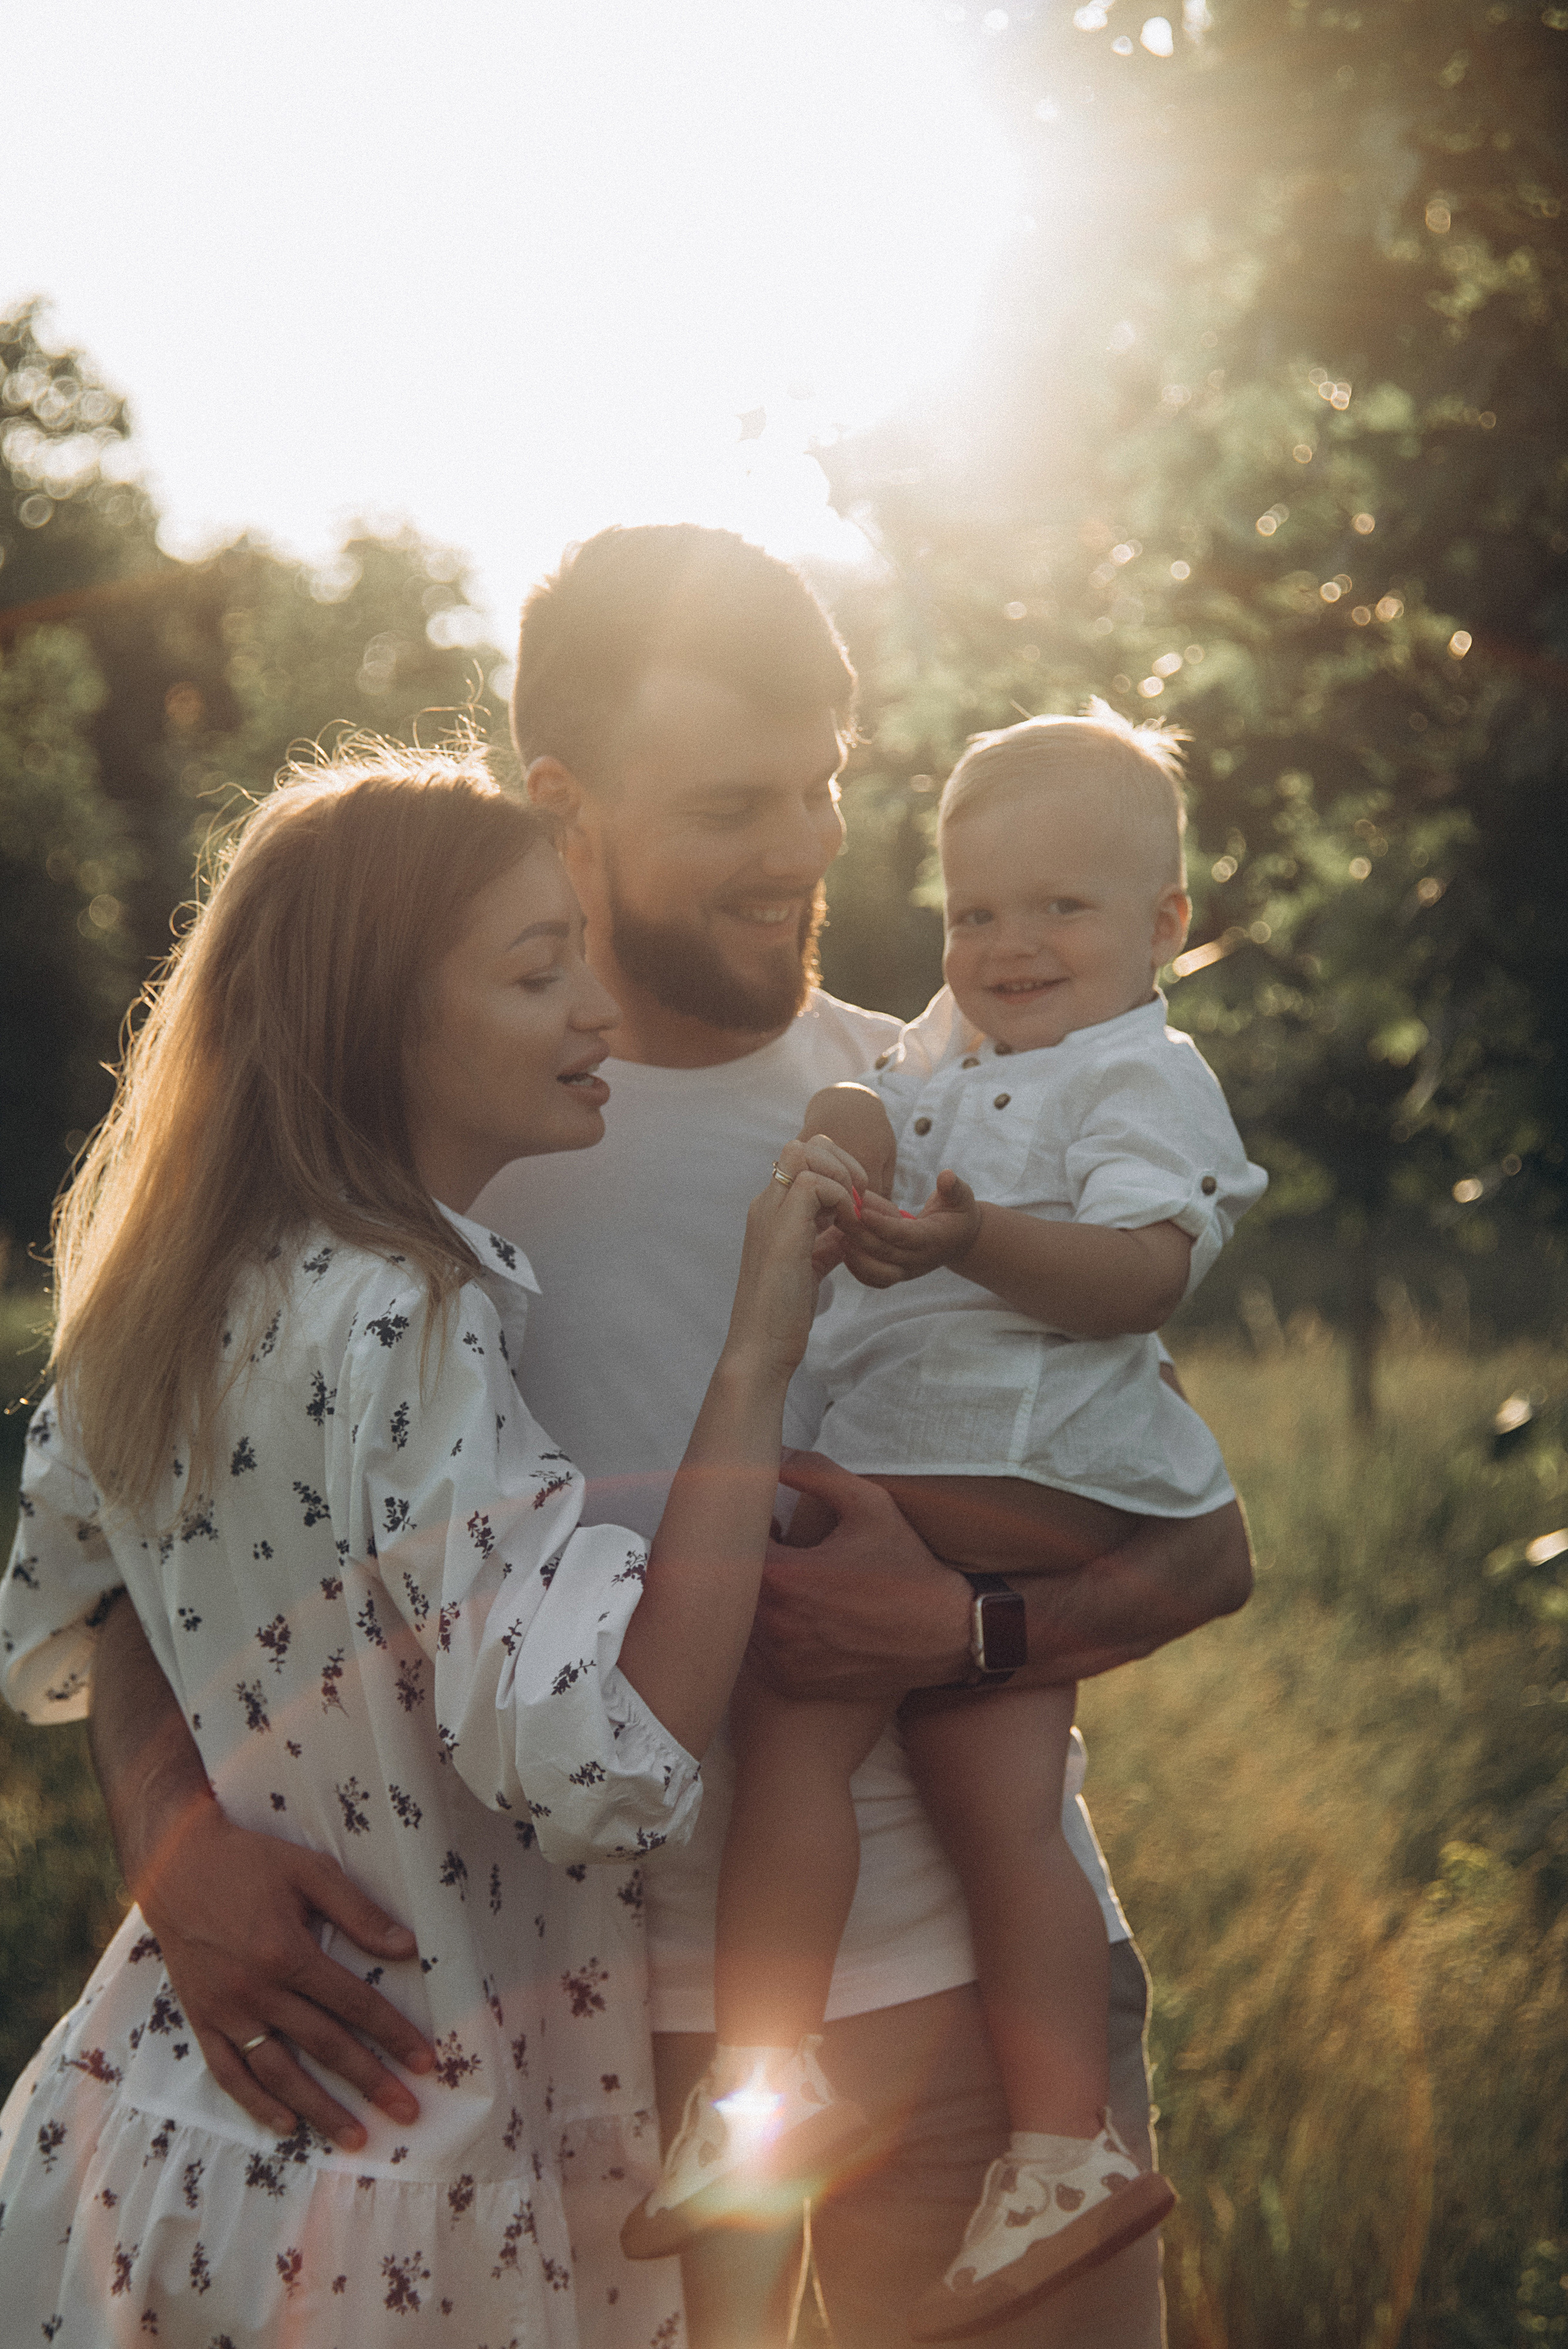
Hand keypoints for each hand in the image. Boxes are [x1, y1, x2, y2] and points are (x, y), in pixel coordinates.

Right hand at [136, 1796, 434, 2147]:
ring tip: (356, 2136)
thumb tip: (407, 1947)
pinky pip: (229, 2072)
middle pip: (325, 2045)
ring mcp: (226, 2011)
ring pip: (279, 2072)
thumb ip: (358, 1911)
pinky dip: (256, 2103)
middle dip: (371, 2081)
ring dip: (320, 2108)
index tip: (425, 2061)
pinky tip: (286, 2125)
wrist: (175, 1863)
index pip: (354, 2004)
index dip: (394, 2034)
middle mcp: (258, 1991)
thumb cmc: (250, 1862)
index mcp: (288, 1953)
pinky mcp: (201, 2019)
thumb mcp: (309, 1871)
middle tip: (408, 2112)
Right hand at [724, 1138, 858, 1378]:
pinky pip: (815, 1183)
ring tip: (854, 1212)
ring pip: (805, 1152)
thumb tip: (844, 1234)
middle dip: (841, 1163)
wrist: (760, 1347)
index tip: (854, 1207)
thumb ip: (824, 1245)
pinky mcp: (783, 1228)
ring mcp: (771, 1212)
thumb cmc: (782, 1314)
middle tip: (859, 1201)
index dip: (835, 1172)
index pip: (801, 1160)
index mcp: (770, 1212)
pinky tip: (848, 1229)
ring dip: (841, 1175)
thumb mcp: (808, 1269)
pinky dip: (840, 1198)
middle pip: (803, 1145)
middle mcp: (766, 1204)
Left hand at [749, 1453, 969, 1700]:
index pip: (731, 1545)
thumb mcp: (869, 1505)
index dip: (746, 1531)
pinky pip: (755, 1657)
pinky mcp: (791, 1684)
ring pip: (740, 1622)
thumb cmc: (907, 1567)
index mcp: (784, 1577)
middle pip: (731, 1587)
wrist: (947, 1635)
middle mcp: (774, 1624)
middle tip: (779, 1554)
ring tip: (792, 1587)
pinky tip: (800, 1621)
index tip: (773, 1528)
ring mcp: (781, 1660)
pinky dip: (766, 1636)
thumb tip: (773, 1453)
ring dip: (755, 1602)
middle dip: (748, 1566)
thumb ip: (815, 1472)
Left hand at [840, 1168, 982, 1289]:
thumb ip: (954, 1187)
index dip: (883, 1225)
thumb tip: (946, 1176)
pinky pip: (874, 1281)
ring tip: (839, 1231)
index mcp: (933, 1240)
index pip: (904, 1236)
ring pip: (877, 1273)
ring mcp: (907, 1271)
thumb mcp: (962, 1197)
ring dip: (855, 1255)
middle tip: (840, 1214)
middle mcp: (919, 1260)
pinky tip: (843, 1247)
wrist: (960, 1241)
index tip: (862, 1210)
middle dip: (860, 1234)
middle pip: (884, 1253)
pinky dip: (857, 1269)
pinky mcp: (898, 1275)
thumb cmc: (957, 1213)